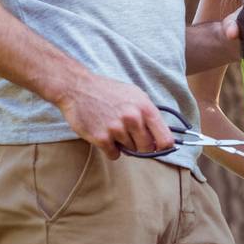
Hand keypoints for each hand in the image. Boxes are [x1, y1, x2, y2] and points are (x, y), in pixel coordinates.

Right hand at [53, 72, 175, 159]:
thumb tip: (160, 135)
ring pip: (130, 151)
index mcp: (145, 108)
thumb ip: (148, 114)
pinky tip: (107, 138)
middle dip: (142, 146)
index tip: (160, 148)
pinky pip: (114, 155)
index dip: (164, 147)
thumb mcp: (136, 95)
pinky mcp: (101, 138)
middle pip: (147, 148)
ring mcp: (116, 129)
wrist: (78, 88)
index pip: (165, 138)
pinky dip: (112, 150)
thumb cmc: (109, 91)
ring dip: (124, 145)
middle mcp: (133, 119)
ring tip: (115, 130)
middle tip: (133, 137)